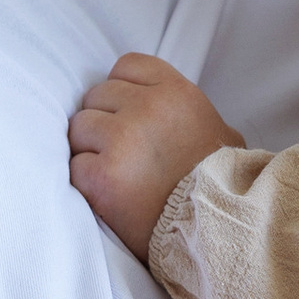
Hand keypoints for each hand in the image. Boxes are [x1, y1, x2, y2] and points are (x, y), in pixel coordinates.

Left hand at [69, 54, 241, 257]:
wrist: (221, 232)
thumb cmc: (224, 188)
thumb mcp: (222, 134)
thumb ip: (189, 113)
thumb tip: (178, 114)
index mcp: (177, 93)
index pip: (126, 66)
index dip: (122, 92)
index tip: (130, 117)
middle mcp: (148, 108)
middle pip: (96, 97)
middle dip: (104, 125)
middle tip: (124, 156)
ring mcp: (122, 140)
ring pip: (78, 128)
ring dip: (90, 152)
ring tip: (117, 177)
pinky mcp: (102, 177)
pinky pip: (75, 167)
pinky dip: (86, 183)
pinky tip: (111, 197)